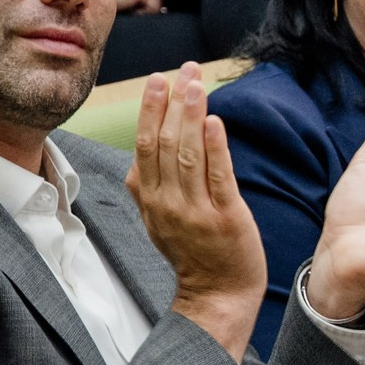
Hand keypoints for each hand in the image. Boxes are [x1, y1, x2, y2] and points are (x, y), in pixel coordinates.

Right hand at [128, 63, 266, 359]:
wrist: (216, 294)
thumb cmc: (191, 251)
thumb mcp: (157, 219)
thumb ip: (147, 186)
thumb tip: (138, 153)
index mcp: (150, 198)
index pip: (145, 145)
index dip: (151, 110)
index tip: (159, 80)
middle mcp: (167, 202)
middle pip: (165, 144)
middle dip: (171, 103)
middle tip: (180, 70)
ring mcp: (195, 211)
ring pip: (188, 155)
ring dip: (191, 117)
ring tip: (195, 85)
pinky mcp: (226, 218)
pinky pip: (218, 177)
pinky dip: (215, 148)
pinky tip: (216, 122)